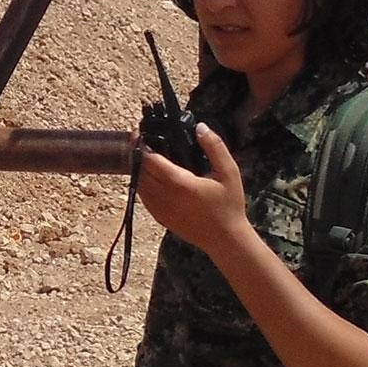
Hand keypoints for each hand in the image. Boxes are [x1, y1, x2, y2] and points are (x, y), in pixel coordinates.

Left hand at [136, 123, 251, 257]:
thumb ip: (215, 147)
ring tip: (145, 157)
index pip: (151, 160)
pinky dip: (143, 186)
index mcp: (180, 183)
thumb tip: (200, 126)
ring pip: (139, 185)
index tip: (140, 133)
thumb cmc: (229, 205)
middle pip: (141, 171)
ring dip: (139, 171)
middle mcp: (165, 197)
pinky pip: (144, 199)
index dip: (141, 145)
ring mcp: (161, 210)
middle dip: (138, 155)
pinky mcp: (161, 219)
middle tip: (141, 142)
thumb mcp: (229, 172)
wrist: (225, 239)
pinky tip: (151, 178)